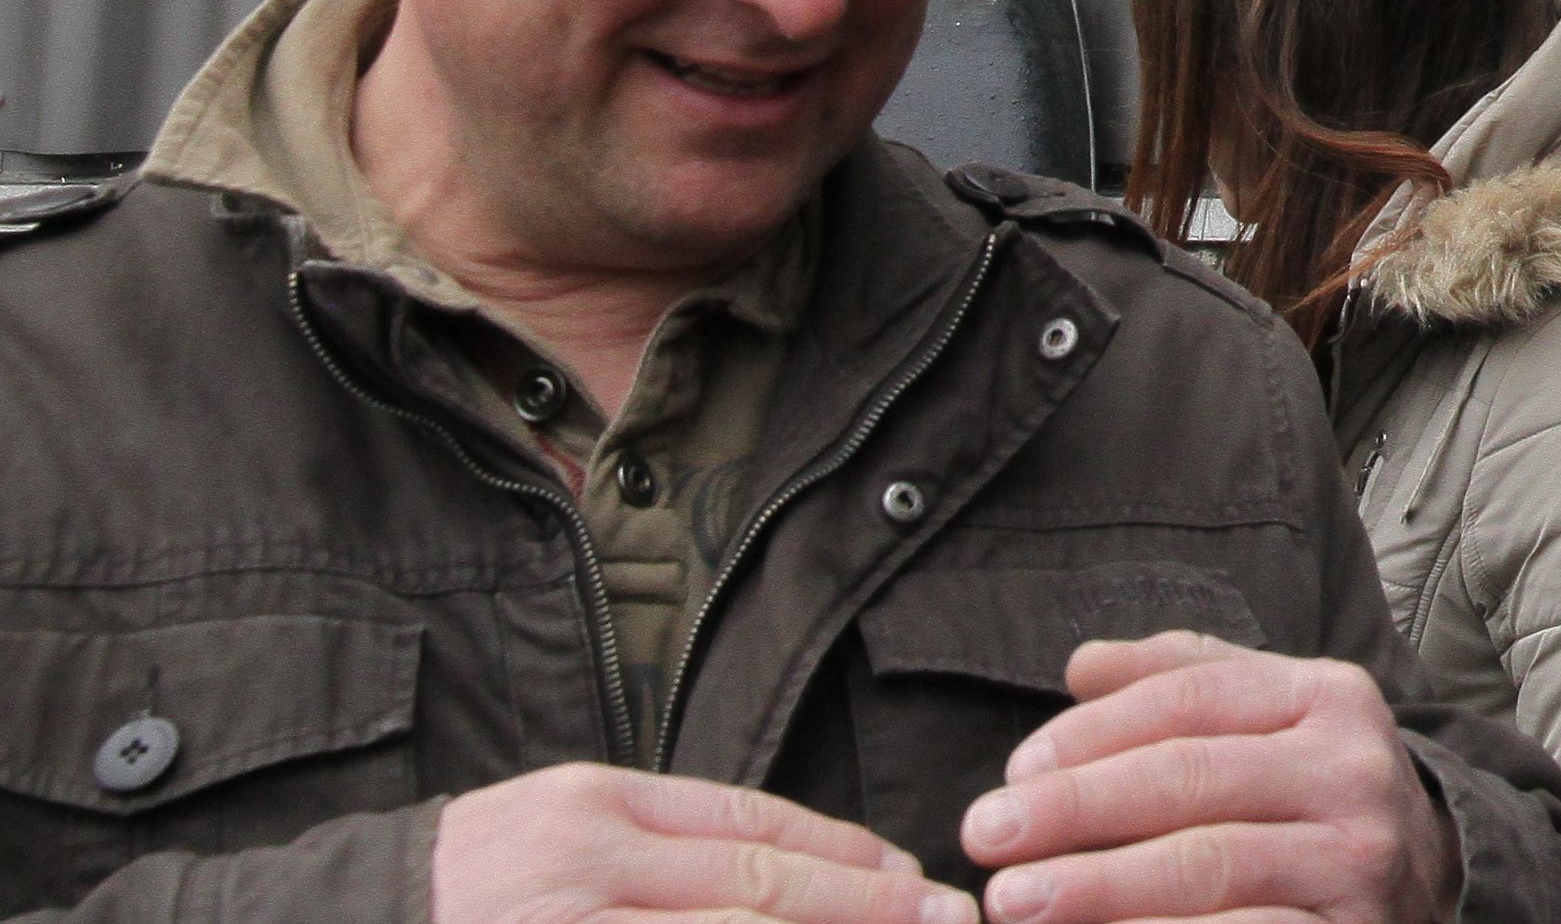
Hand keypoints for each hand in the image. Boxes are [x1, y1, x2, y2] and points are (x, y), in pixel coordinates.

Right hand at [430, 765, 977, 923]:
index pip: (750, 823)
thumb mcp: (552, 830)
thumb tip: (785, 872)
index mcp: (592, 809)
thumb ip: (654, 842)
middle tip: (943, 921)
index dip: (844, 854)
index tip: (914, 878)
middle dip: (863, 911)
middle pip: (756, 889)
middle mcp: (583, 870)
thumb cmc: (456, 889)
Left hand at [956, 636, 1447, 923]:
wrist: (1427, 881)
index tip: (1015, 771)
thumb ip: (1181, 682)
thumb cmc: (1310, 797)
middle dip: (1075, 809)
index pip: (1191, 700)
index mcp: (1327, 697)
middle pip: (1189, 779)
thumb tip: (1081, 666)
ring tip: (1015, 901)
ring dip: (1097, 886)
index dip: (1093, 734)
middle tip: (985, 837)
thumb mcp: (1269, 719)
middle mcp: (1352, 770)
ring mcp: (1357, 859)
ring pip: (1207, 864)